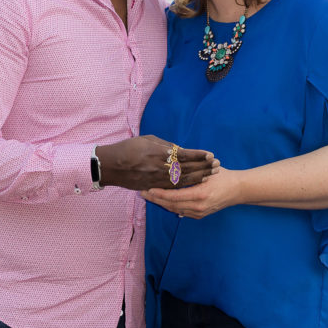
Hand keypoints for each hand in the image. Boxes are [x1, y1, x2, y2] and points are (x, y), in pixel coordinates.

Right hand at [95, 136, 218, 191]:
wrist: (110, 166)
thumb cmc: (128, 148)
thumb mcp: (147, 139)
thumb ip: (165, 145)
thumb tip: (180, 149)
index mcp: (158, 152)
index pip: (184, 155)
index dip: (198, 155)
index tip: (210, 154)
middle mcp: (159, 167)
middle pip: (187, 168)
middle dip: (203, 167)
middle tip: (217, 165)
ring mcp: (157, 178)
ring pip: (182, 179)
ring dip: (198, 176)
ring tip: (211, 174)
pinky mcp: (154, 186)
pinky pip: (174, 187)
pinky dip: (187, 185)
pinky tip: (196, 183)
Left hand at [142, 166, 240, 216]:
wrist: (238, 189)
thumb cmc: (222, 175)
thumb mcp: (207, 170)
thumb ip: (191, 171)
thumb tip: (172, 167)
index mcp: (200, 194)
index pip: (174, 196)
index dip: (159, 193)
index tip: (147, 189)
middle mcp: (198, 206)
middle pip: (171, 205)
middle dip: (156, 199)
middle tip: (142, 193)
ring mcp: (200, 213)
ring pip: (175, 209)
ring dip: (161, 203)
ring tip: (149, 196)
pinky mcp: (200, 216)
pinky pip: (181, 212)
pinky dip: (171, 206)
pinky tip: (162, 201)